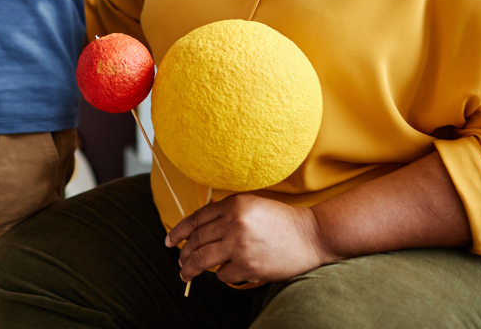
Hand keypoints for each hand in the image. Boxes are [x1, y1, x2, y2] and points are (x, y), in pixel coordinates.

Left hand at [166, 193, 333, 284]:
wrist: (311, 235)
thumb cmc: (280, 220)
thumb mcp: (250, 205)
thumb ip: (225, 213)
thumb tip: (196, 230)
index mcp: (233, 205)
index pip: (196, 219)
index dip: (178, 231)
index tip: (169, 240)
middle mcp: (234, 224)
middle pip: (195, 241)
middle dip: (183, 254)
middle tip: (179, 261)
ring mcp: (240, 246)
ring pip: (202, 260)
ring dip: (190, 269)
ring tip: (186, 273)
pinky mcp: (249, 266)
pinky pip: (223, 275)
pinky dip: (222, 275)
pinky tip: (226, 273)